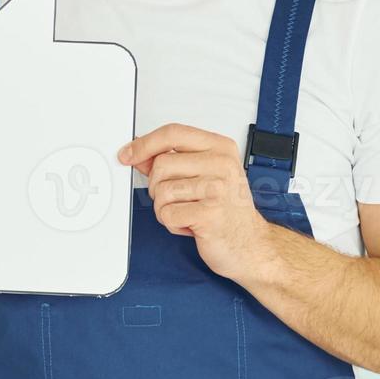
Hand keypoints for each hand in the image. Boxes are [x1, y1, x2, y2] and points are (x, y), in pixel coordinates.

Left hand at [118, 123, 273, 282]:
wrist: (251, 245)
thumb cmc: (227, 210)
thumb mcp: (204, 175)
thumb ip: (173, 161)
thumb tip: (139, 154)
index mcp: (220, 148)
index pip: (173, 133)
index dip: (144, 143)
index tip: (128, 154)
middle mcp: (222, 164)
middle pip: (161, 164)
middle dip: (157, 186)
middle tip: (177, 199)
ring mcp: (218, 189)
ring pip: (161, 191)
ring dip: (166, 209)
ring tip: (188, 213)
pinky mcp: (210, 214)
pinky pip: (167, 214)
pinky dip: (172, 224)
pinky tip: (191, 225)